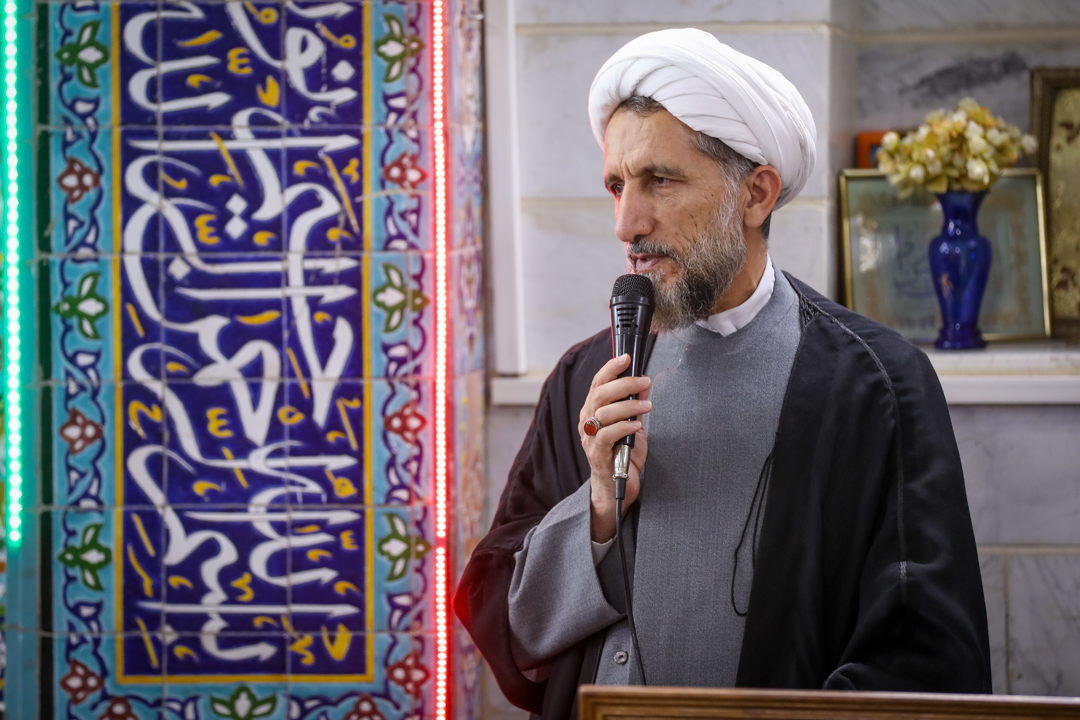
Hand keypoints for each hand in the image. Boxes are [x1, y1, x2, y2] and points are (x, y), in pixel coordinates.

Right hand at [578, 354, 650, 542]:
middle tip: (645, 381)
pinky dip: (623, 427)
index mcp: (593, 411)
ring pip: (603, 412)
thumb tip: (644, 384)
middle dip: (624, 384)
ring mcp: (589, 439)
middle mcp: (587, 422)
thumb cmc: (623, 457)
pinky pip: (606, 435)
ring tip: (646, 406)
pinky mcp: (596, 455)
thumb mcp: (633, 426)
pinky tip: (636, 426)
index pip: (598, 383)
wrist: (617, 490)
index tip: (627, 357)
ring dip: (628, 406)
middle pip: (599, 394)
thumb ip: (635, 406)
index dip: (610, 368)